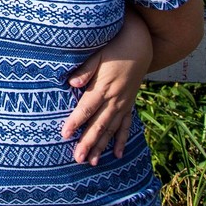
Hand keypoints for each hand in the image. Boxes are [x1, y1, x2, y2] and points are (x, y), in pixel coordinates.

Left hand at [63, 10, 151, 164]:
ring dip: (101, 146)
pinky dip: (121, 140)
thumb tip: (71, 83)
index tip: (64, 134)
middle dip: (87, 143)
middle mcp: (115, 99)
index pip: (86, 109)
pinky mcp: (129, 103)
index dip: (75, 122)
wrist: (140, 44)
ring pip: (111, 129)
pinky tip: (117, 154)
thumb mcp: (98, 54)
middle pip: (99, 124)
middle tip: (77, 158)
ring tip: (92, 162)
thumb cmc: (114, 47)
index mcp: (104, 87)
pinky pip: (126, 125)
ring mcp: (124, 103)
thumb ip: (85, 69)